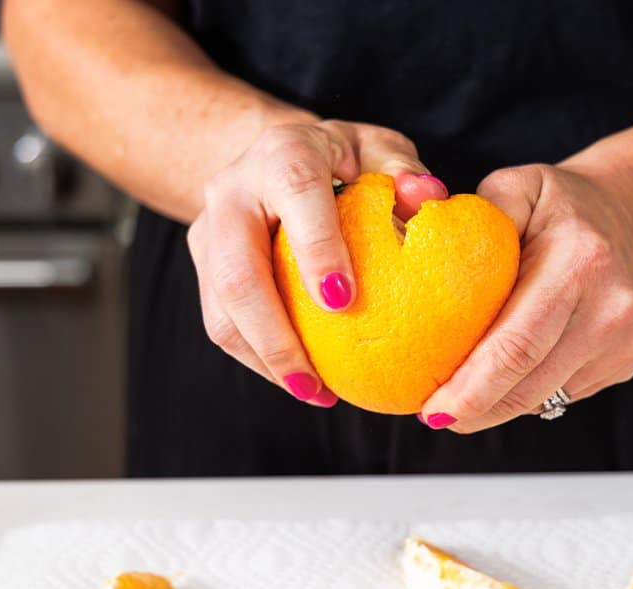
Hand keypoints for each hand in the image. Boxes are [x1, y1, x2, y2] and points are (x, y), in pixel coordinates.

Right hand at [187, 120, 446, 404]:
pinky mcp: (204, 266)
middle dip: (274, 336)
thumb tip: (428, 198)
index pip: (296, 193)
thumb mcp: (380, 151)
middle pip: (236, 273)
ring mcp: (210, 232)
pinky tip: (303, 381)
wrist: (274, 157)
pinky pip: (224, 324)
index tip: (343, 301)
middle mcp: (233, 190)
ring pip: (221, 310)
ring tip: (313, 392)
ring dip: (264, 360)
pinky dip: (261, 359)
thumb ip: (404, 172)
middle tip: (315, 383)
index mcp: (283, 152)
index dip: (317, 247)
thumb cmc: (343, 160)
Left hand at [419, 161, 632, 431]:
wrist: (625, 215)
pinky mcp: (624, 363)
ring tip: (457, 401)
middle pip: (529, 386)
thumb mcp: (514, 187)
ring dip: (495, 408)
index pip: (517, 346)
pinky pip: (561, 394)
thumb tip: (410, 240)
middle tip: (434, 415)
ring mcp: (624, 342)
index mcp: (579, 262)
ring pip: (543, 399)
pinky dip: (524, 395)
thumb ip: (470, 217)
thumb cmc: (558, 204)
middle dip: (475, 410)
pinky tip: (502, 381)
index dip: (471, 389)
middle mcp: (610, 309)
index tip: (431, 410)